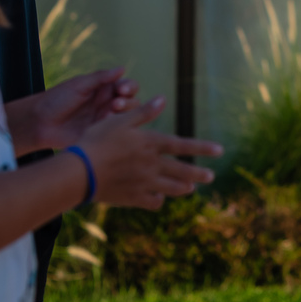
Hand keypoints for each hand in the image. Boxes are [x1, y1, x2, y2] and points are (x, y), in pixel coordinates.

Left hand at [32, 68, 138, 150]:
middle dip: (128, 102)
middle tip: (115, 103)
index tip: (121, 89)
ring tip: (111, 113)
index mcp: (105, 89)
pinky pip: (115, 132)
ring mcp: (105, 120)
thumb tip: (122, 68)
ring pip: (126, 117)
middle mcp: (108, 103)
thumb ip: (101, 78)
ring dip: (124, 114)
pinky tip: (106, 126)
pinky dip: (115, 128)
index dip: (129, 87)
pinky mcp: (100, 134)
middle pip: (132, 102)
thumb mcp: (79, 85)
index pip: (127, 86)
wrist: (40, 122)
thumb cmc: (57, 99)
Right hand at [79, 96, 222, 208]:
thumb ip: (144, 112)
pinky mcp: (132, 198)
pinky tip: (159, 199)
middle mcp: (152, 165)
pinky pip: (152, 202)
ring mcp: (144, 184)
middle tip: (211, 177)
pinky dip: (157, 200)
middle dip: (198, 174)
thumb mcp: (120, 120)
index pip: (183, 145)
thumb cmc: (98, 141)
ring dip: (182, 188)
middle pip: (182, 171)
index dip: (202, 148)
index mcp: (151, 144)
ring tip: (190, 189)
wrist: (80, 172)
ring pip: (170, 188)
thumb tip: (163, 99)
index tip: (220, 151)